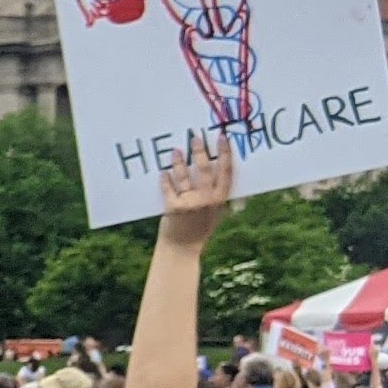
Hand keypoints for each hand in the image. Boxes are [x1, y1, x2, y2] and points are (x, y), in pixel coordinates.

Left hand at [155, 131, 235, 249]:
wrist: (182, 249)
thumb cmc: (198, 229)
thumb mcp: (215, 213)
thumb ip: (218, 196)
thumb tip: (220, 170)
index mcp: (219, 199)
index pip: (225, 172)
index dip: (225, 154)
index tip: (222, 138)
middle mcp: (206, 200)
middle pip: (204, 170)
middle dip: (200, 152)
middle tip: (195, 137)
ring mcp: (190, 203)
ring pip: (184, 177)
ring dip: (179, 162)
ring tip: (175, 150)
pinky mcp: (173, 207)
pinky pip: (169, 189)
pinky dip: (165, 180)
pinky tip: (163, 172)